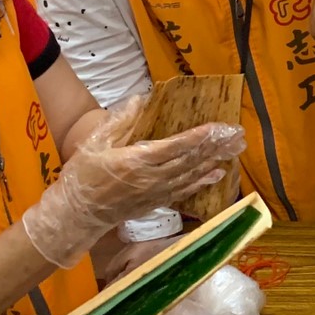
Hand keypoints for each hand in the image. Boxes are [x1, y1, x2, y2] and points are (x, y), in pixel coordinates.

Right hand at [21, 97, 245, 267]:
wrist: (76, 214)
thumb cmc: (82, 176)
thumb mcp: (95, 143)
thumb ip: (120, 122)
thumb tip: (140, 100)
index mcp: (137, 161)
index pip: (175, 146)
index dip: (199, 137)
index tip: (218, 127)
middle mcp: (152, 178)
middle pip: (191, 160)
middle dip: (216, 147)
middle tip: (238, 136)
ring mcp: (156, 192)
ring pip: (192, 175)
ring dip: (215, 161)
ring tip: (235, 150)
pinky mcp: (156, 202)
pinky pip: (184, 191)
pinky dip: (202, 182)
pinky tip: (217, 174)